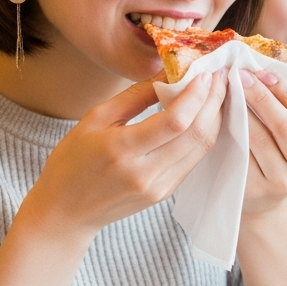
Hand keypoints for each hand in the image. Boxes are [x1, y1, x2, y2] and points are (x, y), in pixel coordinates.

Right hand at [23, 71, 228, 239]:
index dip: (197, 96)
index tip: (207, 73)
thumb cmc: (72, 162)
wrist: (65, 213)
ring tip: (218, 91)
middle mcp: (145, 172)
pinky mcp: (166, 193)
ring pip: (202, 148)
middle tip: (221, 76)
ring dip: (215, 117)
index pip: (175, 122)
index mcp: (122, 150)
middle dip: (214, 101)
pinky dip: (204, 134)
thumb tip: (168, 72)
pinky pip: (194, 159)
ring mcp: (159, 187)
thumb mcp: (94, 120)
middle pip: (196, 134)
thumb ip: (135, 96)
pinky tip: (206, 116)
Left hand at [240, 69, 286, 214]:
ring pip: (262, 139)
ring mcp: (283, 182)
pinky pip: (243, 154)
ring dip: (243, 111)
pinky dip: (232, 132)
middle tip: (241, 76)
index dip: (286, 90)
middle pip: (285, 125)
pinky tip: (221, 116)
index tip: (263, 71)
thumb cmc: (275, 155)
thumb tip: (261, 68)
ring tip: (228, 91)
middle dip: (262, 96)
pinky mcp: (258, 190)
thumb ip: (285, 110)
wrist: (263, 199)